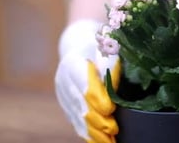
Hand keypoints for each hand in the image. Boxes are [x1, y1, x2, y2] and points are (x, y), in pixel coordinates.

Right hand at [55, 20, 120, 142]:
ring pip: (78, 118)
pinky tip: (102, 142)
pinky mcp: (66, 107)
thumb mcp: (104, 46)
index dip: (97, 96)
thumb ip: (110, 62)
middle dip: (97, 119)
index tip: (110, 107)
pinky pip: (76, 124)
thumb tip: (115, 81)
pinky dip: (89, 135)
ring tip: (111, 141)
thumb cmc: (99, 46)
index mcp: (73, 63)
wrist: (78, 47)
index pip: (84, 82)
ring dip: (94, 132)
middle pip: (80, 104)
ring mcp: (63, 96)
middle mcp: (64, 81)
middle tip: (114, 128)